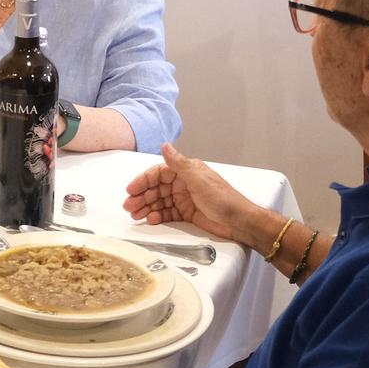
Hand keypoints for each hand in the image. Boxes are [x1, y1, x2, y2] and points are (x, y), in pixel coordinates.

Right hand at [122, 143, 259, 244]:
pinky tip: (151, 220)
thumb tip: (165, 145)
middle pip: (156, 189)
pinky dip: (158, 216)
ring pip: (159, 202)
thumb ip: (178, 164)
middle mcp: (183, 184)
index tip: (131, 190)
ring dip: (146, 208)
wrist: (239, 222)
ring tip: (136, 215)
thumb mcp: (198, 179)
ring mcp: (184, 199)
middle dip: (142, 197)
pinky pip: (167, 214)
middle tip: (129, 207)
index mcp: (186, 171)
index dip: (144, 181)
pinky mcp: (187, 214)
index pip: (158, 173)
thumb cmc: (223, 199)